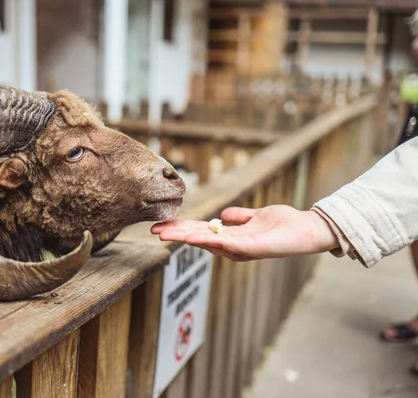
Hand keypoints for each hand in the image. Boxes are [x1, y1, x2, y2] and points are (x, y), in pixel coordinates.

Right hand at [150, 205, 339, 260]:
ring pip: (206, 242)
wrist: (308, 229)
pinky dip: (205, 240)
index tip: (162, 224)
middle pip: (198, 238)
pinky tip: (190, 237)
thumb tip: (223, 214)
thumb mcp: (257, 216)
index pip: (201, 232)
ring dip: (184, 237)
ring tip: (164, 233)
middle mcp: (232, 246)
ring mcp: (240, 248)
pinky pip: (224, 243)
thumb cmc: (285, 224)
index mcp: (232, 238)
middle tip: (153, 230)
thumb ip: (240, 216)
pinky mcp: (251, 247)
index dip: (182, 228)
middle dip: (175, 234)